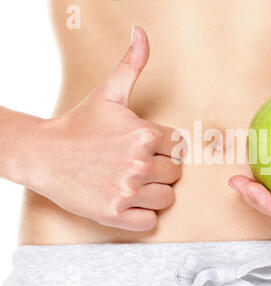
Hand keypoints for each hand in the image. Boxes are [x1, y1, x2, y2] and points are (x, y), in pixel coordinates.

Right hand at [29, 27, 181, 230]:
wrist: (44, 155)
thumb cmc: (80, 124)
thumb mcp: (109, 93)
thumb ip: (132, 64)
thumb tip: (141, 32)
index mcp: (144, 134)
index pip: (180, 147)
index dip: (164, 147)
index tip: (144, 146)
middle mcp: (139, 163)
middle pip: (175, 174)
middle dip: (160, 169)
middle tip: (136, 164)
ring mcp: (127, 191)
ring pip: (166, 198)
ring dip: (154, 193)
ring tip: (132, 182)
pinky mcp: (114, 215)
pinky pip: (150, 222)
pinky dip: (142, 216)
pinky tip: (127, 202)